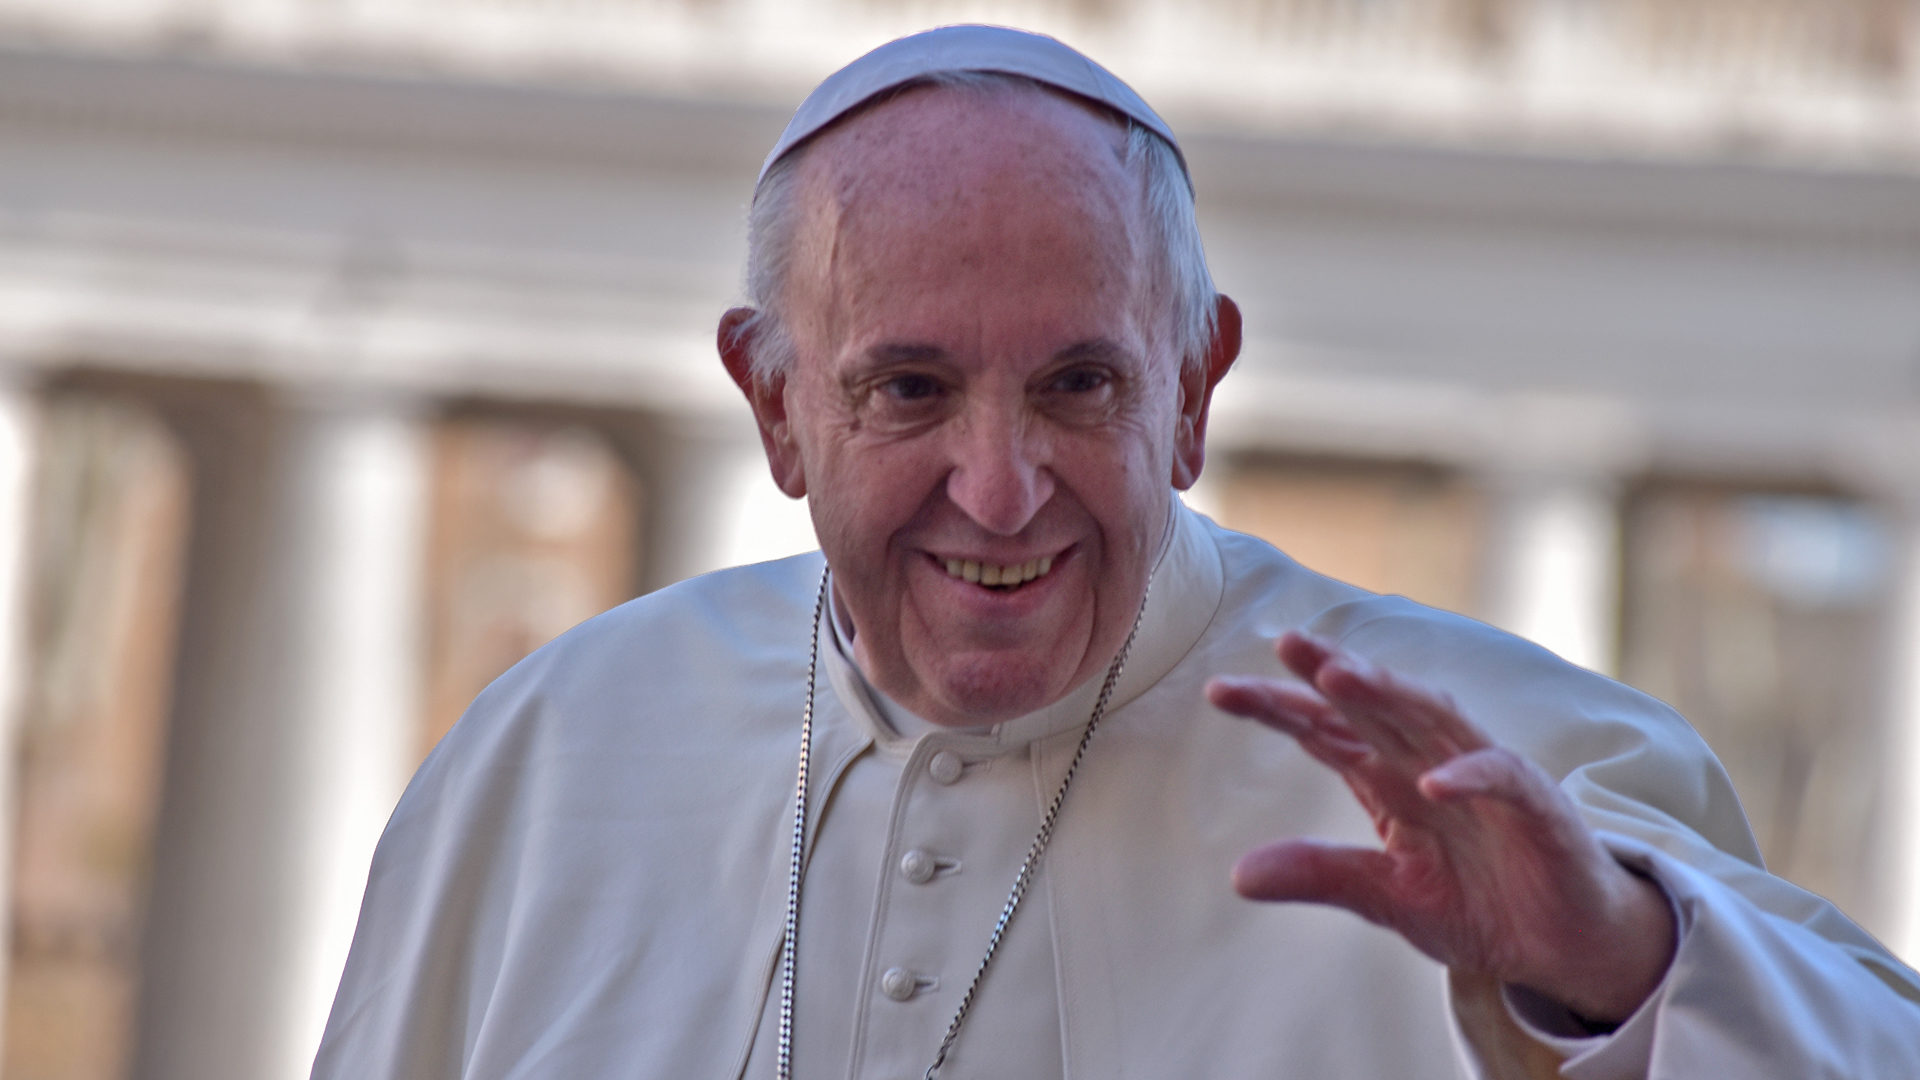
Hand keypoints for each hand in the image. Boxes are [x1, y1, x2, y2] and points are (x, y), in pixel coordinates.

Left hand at [1206, 632, 1675, 1023]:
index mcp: (1389, 775)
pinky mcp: (1537, 806)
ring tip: (1340, 676)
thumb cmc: (1478, 903)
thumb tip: (1237, 876)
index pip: (1325, 729)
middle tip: (1285, 642)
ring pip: (1433, 720)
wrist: (1564, 944)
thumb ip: (1321, 875)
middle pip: (1373, 706)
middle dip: (1329, 671)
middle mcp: (1430, 760)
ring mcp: (1485, 776)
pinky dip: (1470, 774)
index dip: (1276, 708)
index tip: (1219, 693)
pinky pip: (1502, 778)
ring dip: (1389, 695)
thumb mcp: (1386, 896)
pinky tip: (1432, 780)